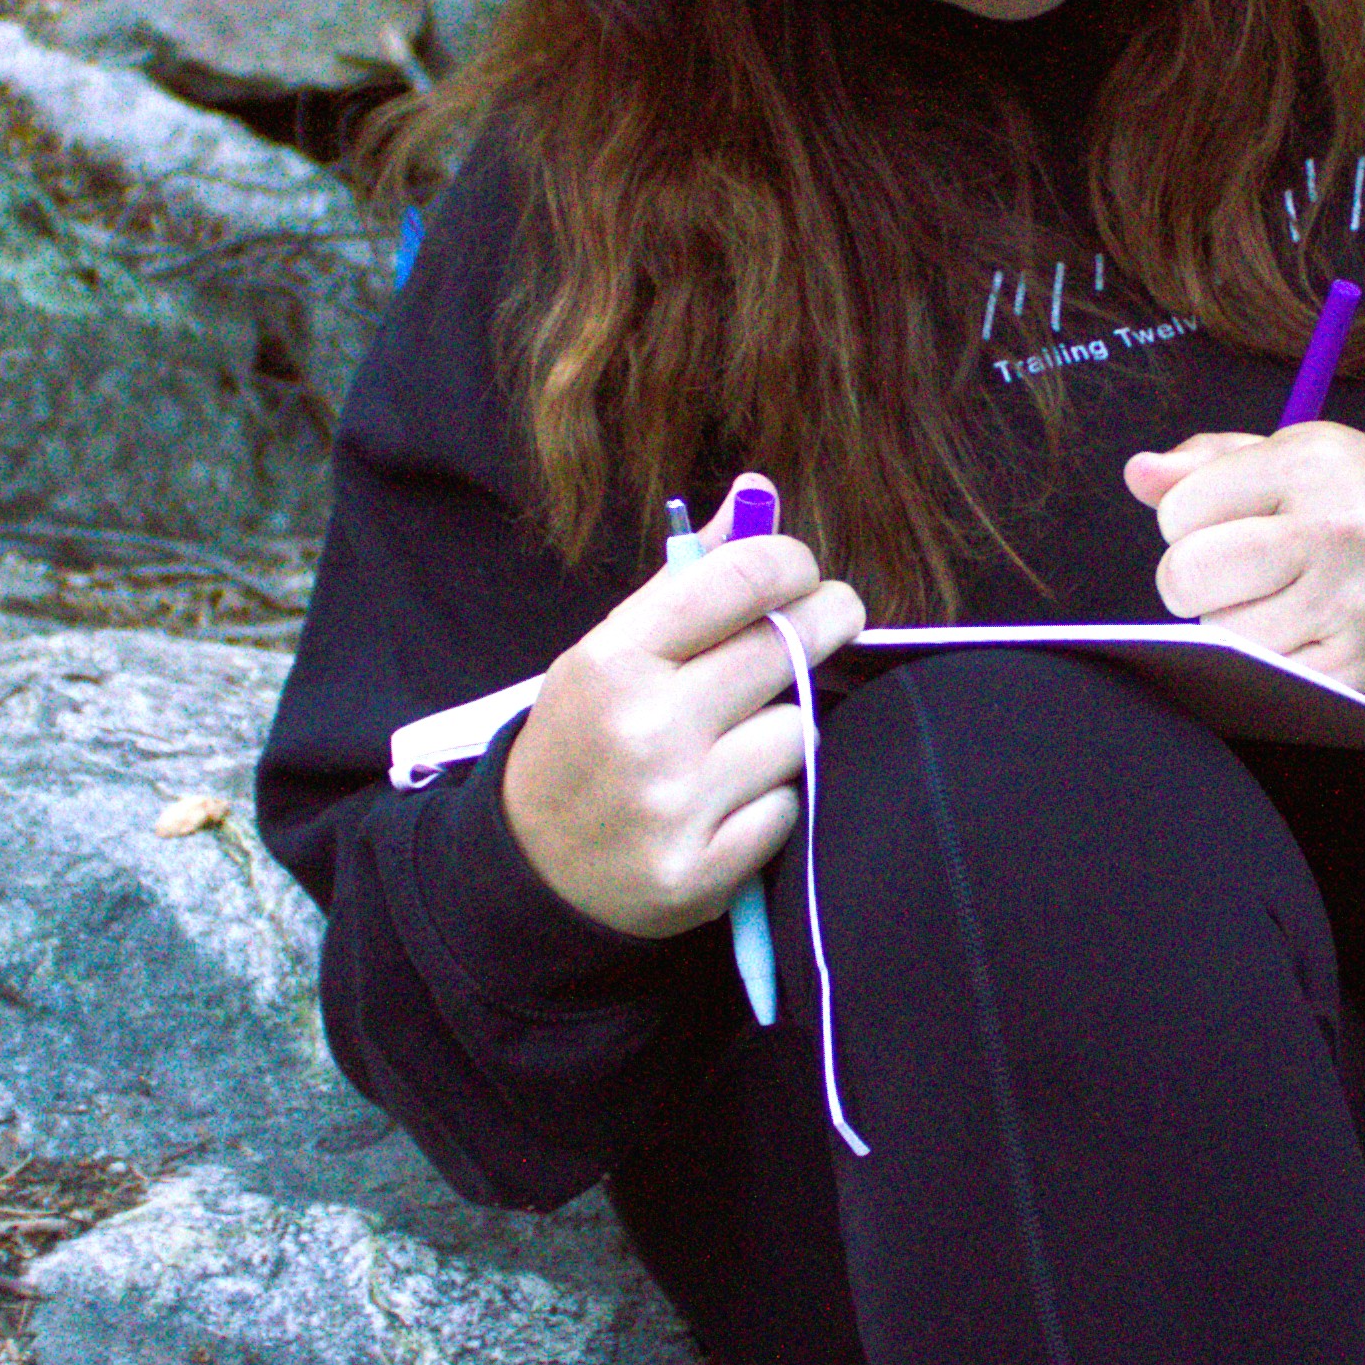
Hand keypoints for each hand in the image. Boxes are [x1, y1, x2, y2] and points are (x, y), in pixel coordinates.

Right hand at [500, 527, 866, 941]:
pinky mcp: (704, 871)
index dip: (791, 563)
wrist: (534, 869)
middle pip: (789, 647)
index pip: (741, 579)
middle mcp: (647, 729)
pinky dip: (773, 798)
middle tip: (830, 617)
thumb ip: (689, 575)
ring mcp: (678, 805)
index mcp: (615, 660)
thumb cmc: (585, 737)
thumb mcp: (611, 650)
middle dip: (825, 621)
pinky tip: (733, 797)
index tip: (801, 571)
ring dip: (788, 724)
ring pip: (798, 731)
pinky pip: (789, 806)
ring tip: (747, 731)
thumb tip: (759, 492)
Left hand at [1125, 422, 1364, 709]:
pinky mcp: (1357, 673)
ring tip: (1287, 606)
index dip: (1193, 522)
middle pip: (1185, 578)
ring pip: (1219, 638)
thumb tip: (1138, 475)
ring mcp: (1346, 608)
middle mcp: (1331, 533)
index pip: (1180, 511)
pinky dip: (1268, 670)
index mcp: (1310, 465)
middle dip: (1198, 581)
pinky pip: (1262, 682)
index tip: (1234, 524)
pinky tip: (1303, 642)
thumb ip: (1212, 462)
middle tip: (1244, 574)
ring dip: (1236, 629)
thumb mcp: (1302, 457)